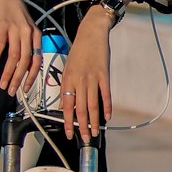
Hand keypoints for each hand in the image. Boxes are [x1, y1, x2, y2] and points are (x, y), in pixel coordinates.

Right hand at [0, 0, 41, 94]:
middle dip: (18, 78)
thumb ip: (29, 46)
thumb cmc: (18, 14)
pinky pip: (0, 45)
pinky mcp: (3, 26)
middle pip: (25, 60)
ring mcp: (15, 29)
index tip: (25, 89)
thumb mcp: (28, 29)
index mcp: (37, 36)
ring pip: (13, 56)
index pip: (36, 60)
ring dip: (7, 72)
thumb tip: (26, 67)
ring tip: (2, 84)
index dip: (31, 76)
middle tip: (11, 91)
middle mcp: (28, 33)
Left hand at [60, 9, 112, 141]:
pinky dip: (107, 106)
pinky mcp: (104, 75)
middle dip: (82, 126)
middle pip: (80, 108)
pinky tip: (107, 117)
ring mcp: (92, 78)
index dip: (68, 122)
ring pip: (92, 104)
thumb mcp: (67, 68)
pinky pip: (105, 94)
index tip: (69, 134)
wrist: (91, 33)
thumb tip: (65, 105)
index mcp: (68, 79)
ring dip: (93, 120)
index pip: (67, 106)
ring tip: (94, 132)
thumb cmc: (78, 51)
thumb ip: (66, 87)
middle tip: (85, 138)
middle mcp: (79, 80)